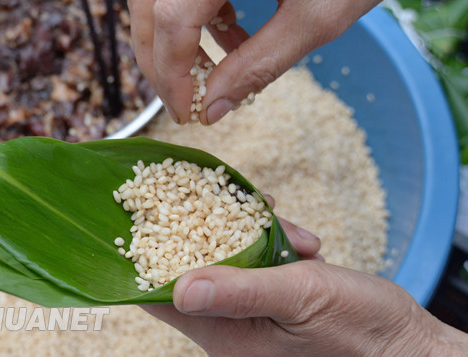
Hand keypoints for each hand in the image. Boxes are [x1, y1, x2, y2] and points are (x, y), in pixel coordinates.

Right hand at [126, 0, 466, 123]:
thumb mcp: (323, 15)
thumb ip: (260, 64)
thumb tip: (213, 107)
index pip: (175, 9)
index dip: (172, 70)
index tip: (186, 111)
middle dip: (157, 54)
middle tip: (182, 97)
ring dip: (173, 31)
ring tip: (216, 66)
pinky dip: (192, 9)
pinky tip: (229, 32)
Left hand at [142, 215, 467, 355]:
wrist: (403, 343)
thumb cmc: (358, 331)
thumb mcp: (299, 300)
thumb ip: (241, 291)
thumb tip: (180, 287)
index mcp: (225, 334)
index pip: (162, 297)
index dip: (144, 261)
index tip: (137, 220)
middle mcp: (230, 322)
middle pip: (193, 265)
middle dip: (206, 228)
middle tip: (226, 199)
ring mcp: (251, 307)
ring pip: (229, 255)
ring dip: (253, 232)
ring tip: (295, 236)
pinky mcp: (272, 294)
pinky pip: (257, 258)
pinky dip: (276, 241)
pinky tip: (305, 243)